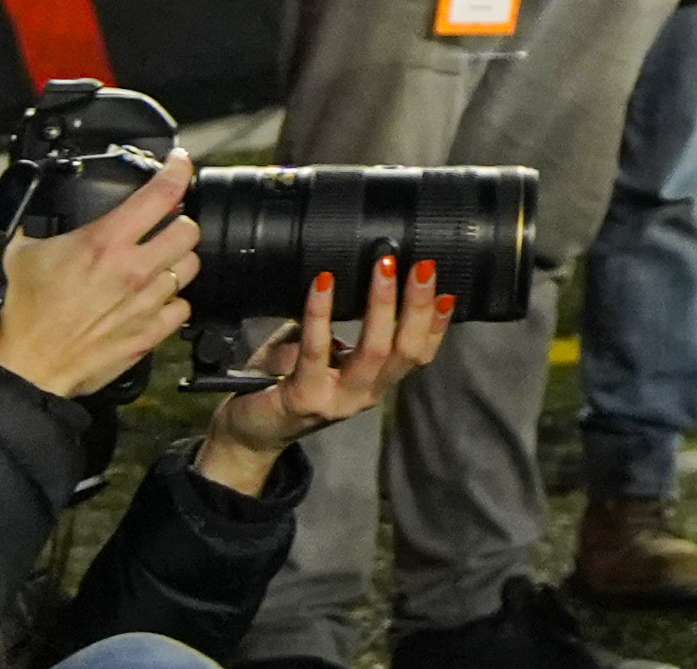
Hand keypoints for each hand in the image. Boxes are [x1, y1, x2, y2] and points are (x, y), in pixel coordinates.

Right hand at [0, 154, 200, 399]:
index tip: (179, 162)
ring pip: (190, 267)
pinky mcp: (148, 333)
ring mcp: (145, 302)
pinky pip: (182, 307)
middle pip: (189, 229)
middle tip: (164, 225)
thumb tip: (34, 212)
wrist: (23, 365)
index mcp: (106, 242)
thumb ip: (38, 226)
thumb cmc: (21, 313)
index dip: (178, 169)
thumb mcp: (22, 253)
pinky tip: (155, 299)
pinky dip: (173, 301)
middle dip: (179, 222)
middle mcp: (134, 269)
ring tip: (160, 262)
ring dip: (177, 261)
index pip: (162, 193)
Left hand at [189, 249, 455, 492]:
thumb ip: (347, 327)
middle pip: (406, 350)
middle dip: (418, 304)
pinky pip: (316, 350)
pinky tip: (322, 283)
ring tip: (384, 266)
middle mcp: (364, 394)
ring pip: (373, 350)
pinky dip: (321, 312)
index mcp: (375, 381)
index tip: (449, 291)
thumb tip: (364, 273)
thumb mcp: (328, 354)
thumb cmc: (285, 381)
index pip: (420, 355)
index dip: (438, 326)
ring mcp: (337, 400)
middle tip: (422, 265)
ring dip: (382, 303)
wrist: (247, 430)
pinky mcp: (304, 398)